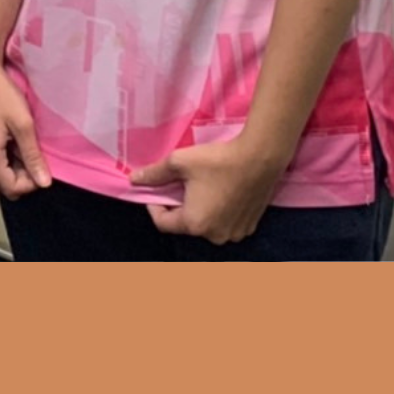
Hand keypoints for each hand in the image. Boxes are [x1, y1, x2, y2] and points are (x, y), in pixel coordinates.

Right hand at [0, 63, 51, 196]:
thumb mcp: (24, 125)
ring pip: (2, 172)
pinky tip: (17, 137)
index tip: (43, 164)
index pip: (12, 188)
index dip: (32, 182)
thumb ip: (33, 156)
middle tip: (36, 152)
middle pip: (6, 183)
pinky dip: (10, 155)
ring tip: (26, 141)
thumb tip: (43, 182)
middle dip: (25, 174)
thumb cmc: (0, 93)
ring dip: (18, 164)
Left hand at [131, 138, 287, 244]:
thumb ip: (154, 174)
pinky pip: (224, 223)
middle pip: (185, 225)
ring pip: (206, 225)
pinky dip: (218, 212)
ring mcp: (235, 233)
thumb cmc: (216, 161)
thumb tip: (133, 180)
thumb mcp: (178, 162)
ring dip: (199, 210)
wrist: (260, 157)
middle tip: (179, 185)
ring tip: (200, 188)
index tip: (157, 189)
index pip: (162, 223)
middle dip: (178, 206)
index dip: (154, 206)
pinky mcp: (249, 226)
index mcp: (195, 224)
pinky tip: (220, 192)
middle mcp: (215, 236)